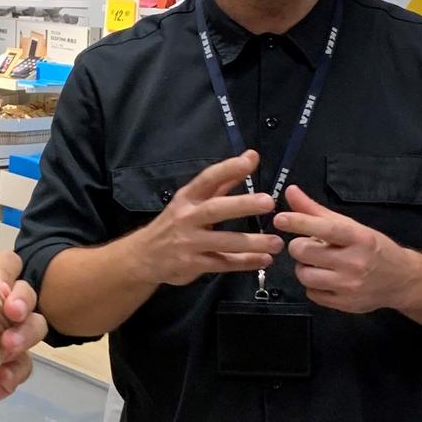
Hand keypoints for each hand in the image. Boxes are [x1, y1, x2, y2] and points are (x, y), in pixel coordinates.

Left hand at [0, 250, 45, 408]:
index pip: (7, 264)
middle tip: (11, 314)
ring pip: (35, 327)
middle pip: (28, 294)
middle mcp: (1, 309)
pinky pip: (25, 366)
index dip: (7, 272)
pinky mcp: (10, 369)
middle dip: (24, 301)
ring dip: (27, 333)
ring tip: (7, 347)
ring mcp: (10, 338)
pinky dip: (16, 371)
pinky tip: (1, 376)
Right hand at [143, 152, 282, 285]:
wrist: (144, 256)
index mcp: (188, 197)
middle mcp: (187, 217)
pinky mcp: (192, 265)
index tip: (250, 160)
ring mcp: (188, 243)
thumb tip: (251, 156)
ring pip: (223, 242)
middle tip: (269, 202)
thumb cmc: (176, 222)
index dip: (228, 168)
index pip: (208, 179)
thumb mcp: (193, 200)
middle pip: (215, 209)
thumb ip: (223, 181)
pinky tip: (264, 260)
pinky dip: (244, 263)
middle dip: (242, 205)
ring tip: (277, 243)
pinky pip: (222, 264)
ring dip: (251, 243)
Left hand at [273, 184, 412, 313]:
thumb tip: (291, 191)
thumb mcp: (351, 226)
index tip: (280, 218)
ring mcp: (349, 286)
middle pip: (305, 253)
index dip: (300, 222)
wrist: (401, 280)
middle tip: (308, 246)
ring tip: (317, 263)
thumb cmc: (373, 248)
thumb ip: (317, 211)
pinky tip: (325, 278)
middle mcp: (355, 263)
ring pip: (304, 275)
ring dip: (304, 267)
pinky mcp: (343, 304)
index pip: (325, 229)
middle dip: (299, 247)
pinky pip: (311, 293)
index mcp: (359, 238)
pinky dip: (312, 284)